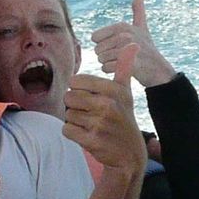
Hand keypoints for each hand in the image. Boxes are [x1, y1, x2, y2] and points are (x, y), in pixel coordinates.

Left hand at [63, 46, 147, 177]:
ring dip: (75, 121)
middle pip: (69, 97)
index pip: (76, 81)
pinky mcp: (91, 140)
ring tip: (92, 125)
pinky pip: (66, 129)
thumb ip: (124, 69)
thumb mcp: (126, 93)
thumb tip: (132, 45)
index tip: (92, 98)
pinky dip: (73, 133)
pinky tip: (87, 135)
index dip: (79, 90)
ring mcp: (100, 123)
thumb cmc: (123, 118)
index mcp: (114, 90)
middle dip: (76, 106)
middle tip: (91, 114)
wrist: (129, 153)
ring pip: (67, 114)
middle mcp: (108, 105)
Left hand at [92, 0, 175, 86]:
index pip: (95, 37)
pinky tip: (122, 69)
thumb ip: (138, 10)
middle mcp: (125, 35)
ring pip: (101, 59)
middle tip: (120, 56)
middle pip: (97, 49)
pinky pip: (107, 68)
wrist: (159, 70)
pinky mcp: (131, 64)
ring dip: (108, 64)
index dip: (103, 44)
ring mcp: (128, 49)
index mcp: (122, 26)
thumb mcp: (142, 27)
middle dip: (105, 56)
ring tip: (122, 62)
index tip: (115, 46)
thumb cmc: (147, 48)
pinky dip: (111, 71)